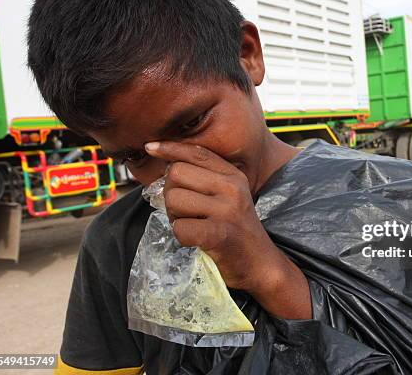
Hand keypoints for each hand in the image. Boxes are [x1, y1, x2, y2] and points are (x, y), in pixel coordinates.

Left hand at [145, 141, 310, 318]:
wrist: (261, 264)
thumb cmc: (237, 231)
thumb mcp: (229, 197)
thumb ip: (205, 178)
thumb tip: (167, 165)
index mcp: (234, 175)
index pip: (197, 152)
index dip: (170, 148)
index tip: (150, 147)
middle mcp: (232, 188)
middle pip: (177, 174)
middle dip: (172, 193)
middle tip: (186, 211)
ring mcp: (226, 210)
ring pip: (174, 200)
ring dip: (175, 216)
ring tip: (193, 225)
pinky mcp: (219, 234)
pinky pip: (179, 227)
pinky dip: (181, 236)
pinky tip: (196, 240)